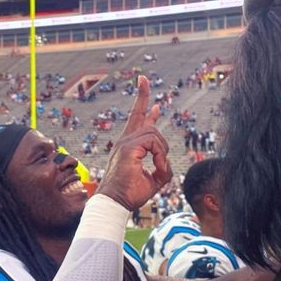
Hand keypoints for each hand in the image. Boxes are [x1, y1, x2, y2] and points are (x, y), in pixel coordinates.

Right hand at [96, 75, 171, 209]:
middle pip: (138, 113)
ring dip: (162, 151)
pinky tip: (157, 168)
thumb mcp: (153, 179)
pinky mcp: (127, 147)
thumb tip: (166, 160)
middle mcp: (125, 141)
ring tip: (159, 167)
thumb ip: (161, 166)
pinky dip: (160, 157)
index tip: (142, 82)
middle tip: (142, 77)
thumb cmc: (130, 195)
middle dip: (142, 95)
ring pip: (154, 133)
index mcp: (129, 146)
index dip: (142, 101)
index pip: (136, 118)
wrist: (115, 204)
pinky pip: (154, 143)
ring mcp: (124, 143)